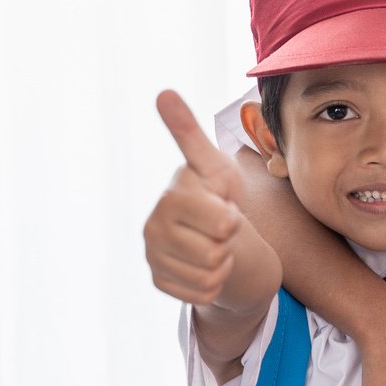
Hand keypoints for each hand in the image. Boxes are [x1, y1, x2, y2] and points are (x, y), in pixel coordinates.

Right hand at [144, 90, 274, 307]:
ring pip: (209, 276)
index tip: (223, 206)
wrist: (219, 235)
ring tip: (215, 245)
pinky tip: (207, 267)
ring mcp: (153, 257)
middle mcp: (153, 228)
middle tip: (220, 229)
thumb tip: (163, 91)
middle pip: (215, 253)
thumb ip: (190, 133)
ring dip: (223, 264)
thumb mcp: (214, 166)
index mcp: (170, 198)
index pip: (222, 222)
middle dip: (228, 242)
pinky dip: (214, 284)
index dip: (233, 218)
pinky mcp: (159, 282)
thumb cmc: (218, 194)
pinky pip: (202, 294)